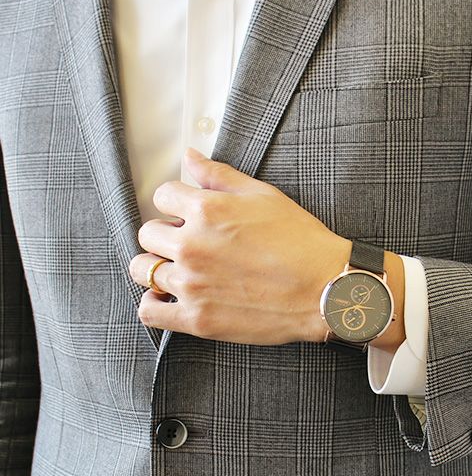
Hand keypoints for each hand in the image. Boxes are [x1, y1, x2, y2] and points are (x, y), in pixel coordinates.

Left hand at [129, 148, 352, 345]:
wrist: (325, 291)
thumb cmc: (301, 243)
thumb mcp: (264, 196)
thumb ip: (219, 176)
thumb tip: (189, 157)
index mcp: (206, 211)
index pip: (162, 196)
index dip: (176, 203)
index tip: (189, 214)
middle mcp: (191, 246)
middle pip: (148, 233)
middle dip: (166, 234)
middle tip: (190, 243)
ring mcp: (191, 284)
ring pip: (142, 270)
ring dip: (156, 266)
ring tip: (179, 270)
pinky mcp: (197, 318)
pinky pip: (149, 311)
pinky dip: (153, 304)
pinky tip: (168, 298)